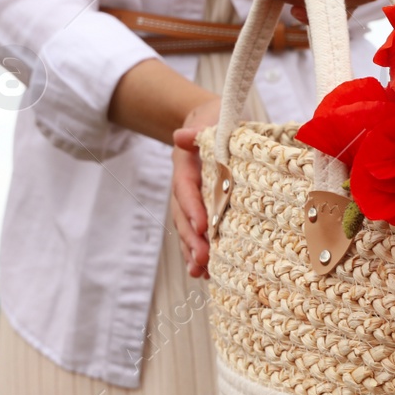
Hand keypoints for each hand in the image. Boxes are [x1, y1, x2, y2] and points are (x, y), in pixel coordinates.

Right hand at [170, 98, 220, 277]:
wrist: (209, 123)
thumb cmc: (214, 123)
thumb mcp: (208, 121)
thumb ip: (197, 130)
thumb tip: (181, 136)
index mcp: (187, 167)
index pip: (187, 189)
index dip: (193, 208)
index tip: (203, 226)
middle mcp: (187, 188)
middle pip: (184, 216)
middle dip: (192, 239)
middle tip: (203, 259)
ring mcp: (193, 201)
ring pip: (189, 230)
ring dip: (193, 251)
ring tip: (200, 272)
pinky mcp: (203, 210)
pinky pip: (199, 234)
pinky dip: (200, 252)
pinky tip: (206, 273)